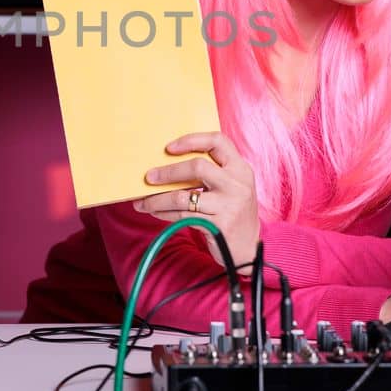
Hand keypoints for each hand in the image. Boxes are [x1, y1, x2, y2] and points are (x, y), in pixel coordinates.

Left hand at [135, 131, 259, 267]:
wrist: (247, 250)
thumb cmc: (233, 214)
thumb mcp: (233, 188)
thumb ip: (213, 173)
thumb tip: (169, 163)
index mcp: (240, 169)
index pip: (218, 141)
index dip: (192, 140)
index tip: (169, 148)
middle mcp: (237, 184)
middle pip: (197, 167)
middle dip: (168, 172)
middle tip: (149, 177)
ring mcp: (229, 205)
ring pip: (183, 196)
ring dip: (158, 199)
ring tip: (143, 202)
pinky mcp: (218, 225)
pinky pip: (183, 215)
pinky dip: (164, 213)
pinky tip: (156, 212)